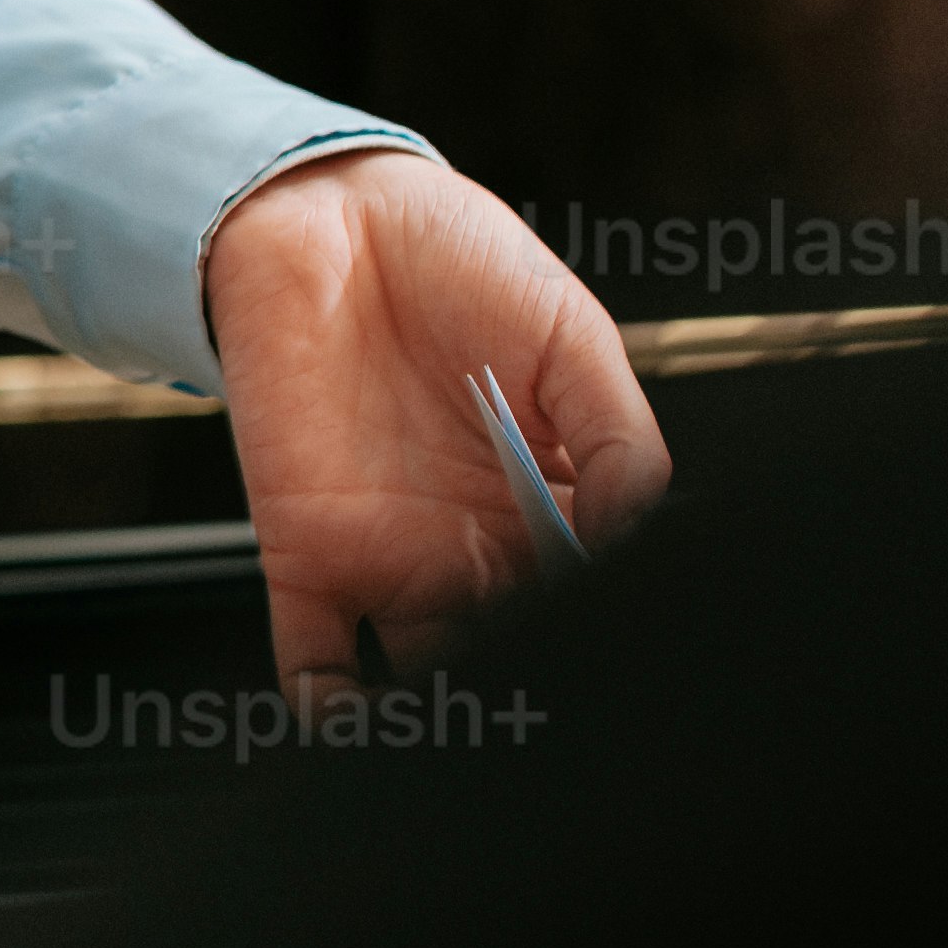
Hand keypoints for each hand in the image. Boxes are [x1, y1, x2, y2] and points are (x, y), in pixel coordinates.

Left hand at [201, 149, 670, 708]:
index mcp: (553, 503)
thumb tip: (639, 530)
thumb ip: (616, 436)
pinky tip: (363, 729)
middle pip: (519, 650)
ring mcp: (395, 561)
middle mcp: (480, 547)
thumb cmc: (458, 263)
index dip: (611, 624)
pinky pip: (317, 662)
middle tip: (560, 707)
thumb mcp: (571, 334)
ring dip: (451, 713)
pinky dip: (335, 711)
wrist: (325, 218)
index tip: (625, 637)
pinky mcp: (308, 556)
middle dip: (539, 686)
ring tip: (480, 727)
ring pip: (432, 675)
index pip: (594, 595)